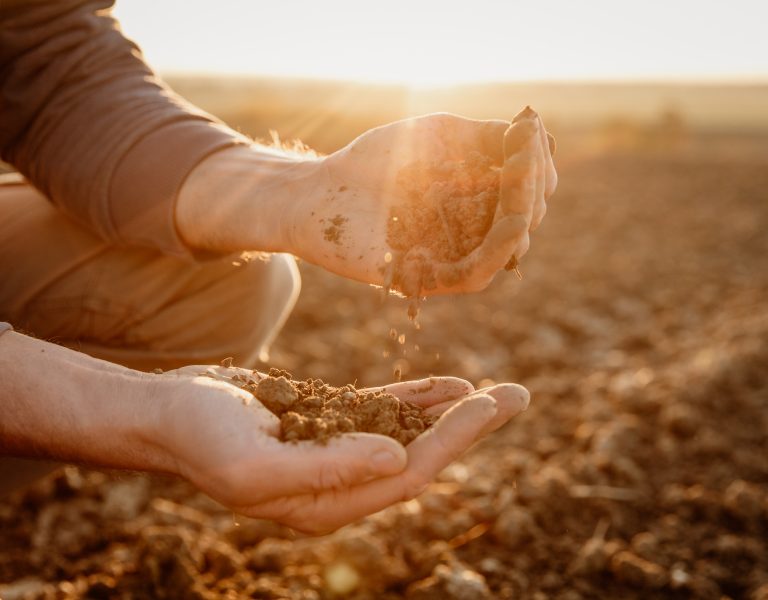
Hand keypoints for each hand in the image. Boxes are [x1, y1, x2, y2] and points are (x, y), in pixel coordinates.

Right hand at [155, 367, 528, 533]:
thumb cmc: (199, 437)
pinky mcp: (326, 425)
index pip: (409, 474)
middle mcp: (340, 485)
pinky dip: (415, 399)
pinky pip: (381, 413)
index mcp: (327, 505)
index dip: (454, 441)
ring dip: (451, 412)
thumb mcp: (254, 462)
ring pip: (407, 434)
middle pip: (420, 456)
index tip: (491, 405)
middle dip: (470, 427)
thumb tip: (398, 458)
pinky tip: (447, 385)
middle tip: (517, 396)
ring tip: (495, 390)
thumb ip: (326, 468)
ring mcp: (336, 454)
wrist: (165, 413)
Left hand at [292, 109, 556, 294]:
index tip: (530, 130)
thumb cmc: (375, 160)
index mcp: (480, 197)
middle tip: (525, 149)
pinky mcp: (432, 280)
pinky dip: (501, 248)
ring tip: (524, 175)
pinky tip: (515, 220)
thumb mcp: (439, 135)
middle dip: (534, 181)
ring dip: (525, 210)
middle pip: (528, 214)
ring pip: (510, 244)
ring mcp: (455, 255)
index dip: (538, 161)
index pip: (529, 186)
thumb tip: (536, 135)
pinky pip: (478, 273)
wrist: (320, 193)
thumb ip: (486, 137)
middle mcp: (474, 229)